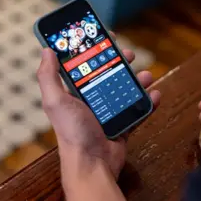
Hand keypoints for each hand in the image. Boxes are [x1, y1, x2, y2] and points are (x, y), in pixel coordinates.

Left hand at [37, 44, 160, 179]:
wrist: (94, 163)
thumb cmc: (72, 133)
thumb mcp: (56, 101)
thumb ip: (48, 76)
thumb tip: (46, 50)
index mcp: (75, 93)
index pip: (83, 66)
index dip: (93, 50)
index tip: (103, 37)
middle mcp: (91, 100)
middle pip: (108, 74)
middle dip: (119, 62)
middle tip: (128, 55)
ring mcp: (109, 113)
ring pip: (126, 90)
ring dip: (138, 80)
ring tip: (146, 76)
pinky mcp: (123, 124)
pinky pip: (138, 109)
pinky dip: (148, 102)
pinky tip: (154, 94)